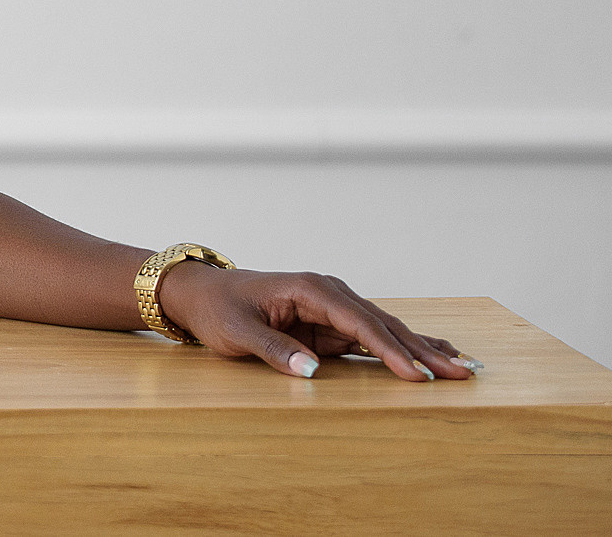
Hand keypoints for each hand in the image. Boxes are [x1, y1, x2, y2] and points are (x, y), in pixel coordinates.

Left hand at [155, 259, 480, 380]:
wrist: (202, 294)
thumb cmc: (218, 309)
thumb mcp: (236, 332)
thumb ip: (273, 349)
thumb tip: (312, 371)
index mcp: (309, 288)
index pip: (357, 322)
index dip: (389, 349)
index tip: (416, 374)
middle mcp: (328, 293)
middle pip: (382, 324)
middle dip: (421, 350)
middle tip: (461, 374)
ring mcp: (333, 307)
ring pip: (385, 330)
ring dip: (421, 350)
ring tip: (462, 367)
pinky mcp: (331, 324)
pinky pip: (372, 338)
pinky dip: (402, 348)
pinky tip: (432, 356)